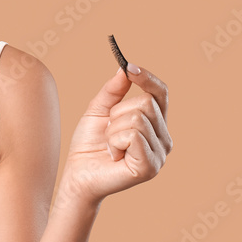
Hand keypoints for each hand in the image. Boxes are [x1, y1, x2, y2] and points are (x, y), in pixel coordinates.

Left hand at [57, 62, 172, 209]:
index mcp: (156, 124)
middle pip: (146, 103)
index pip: (160, 93)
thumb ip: (112, 91)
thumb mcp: (98, 111)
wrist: (78, 174)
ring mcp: (159, 154)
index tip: (130, 67)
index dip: (147, 78)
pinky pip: (133, 136)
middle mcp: (164, 139)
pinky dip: (114, 142)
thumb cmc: (89, 145)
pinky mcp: (150, 167)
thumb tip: (124, 69)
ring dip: (113, 131)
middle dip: (117, 113)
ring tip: (110, 146)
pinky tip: (113, 155)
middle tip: (109, 132)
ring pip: (137, 118)